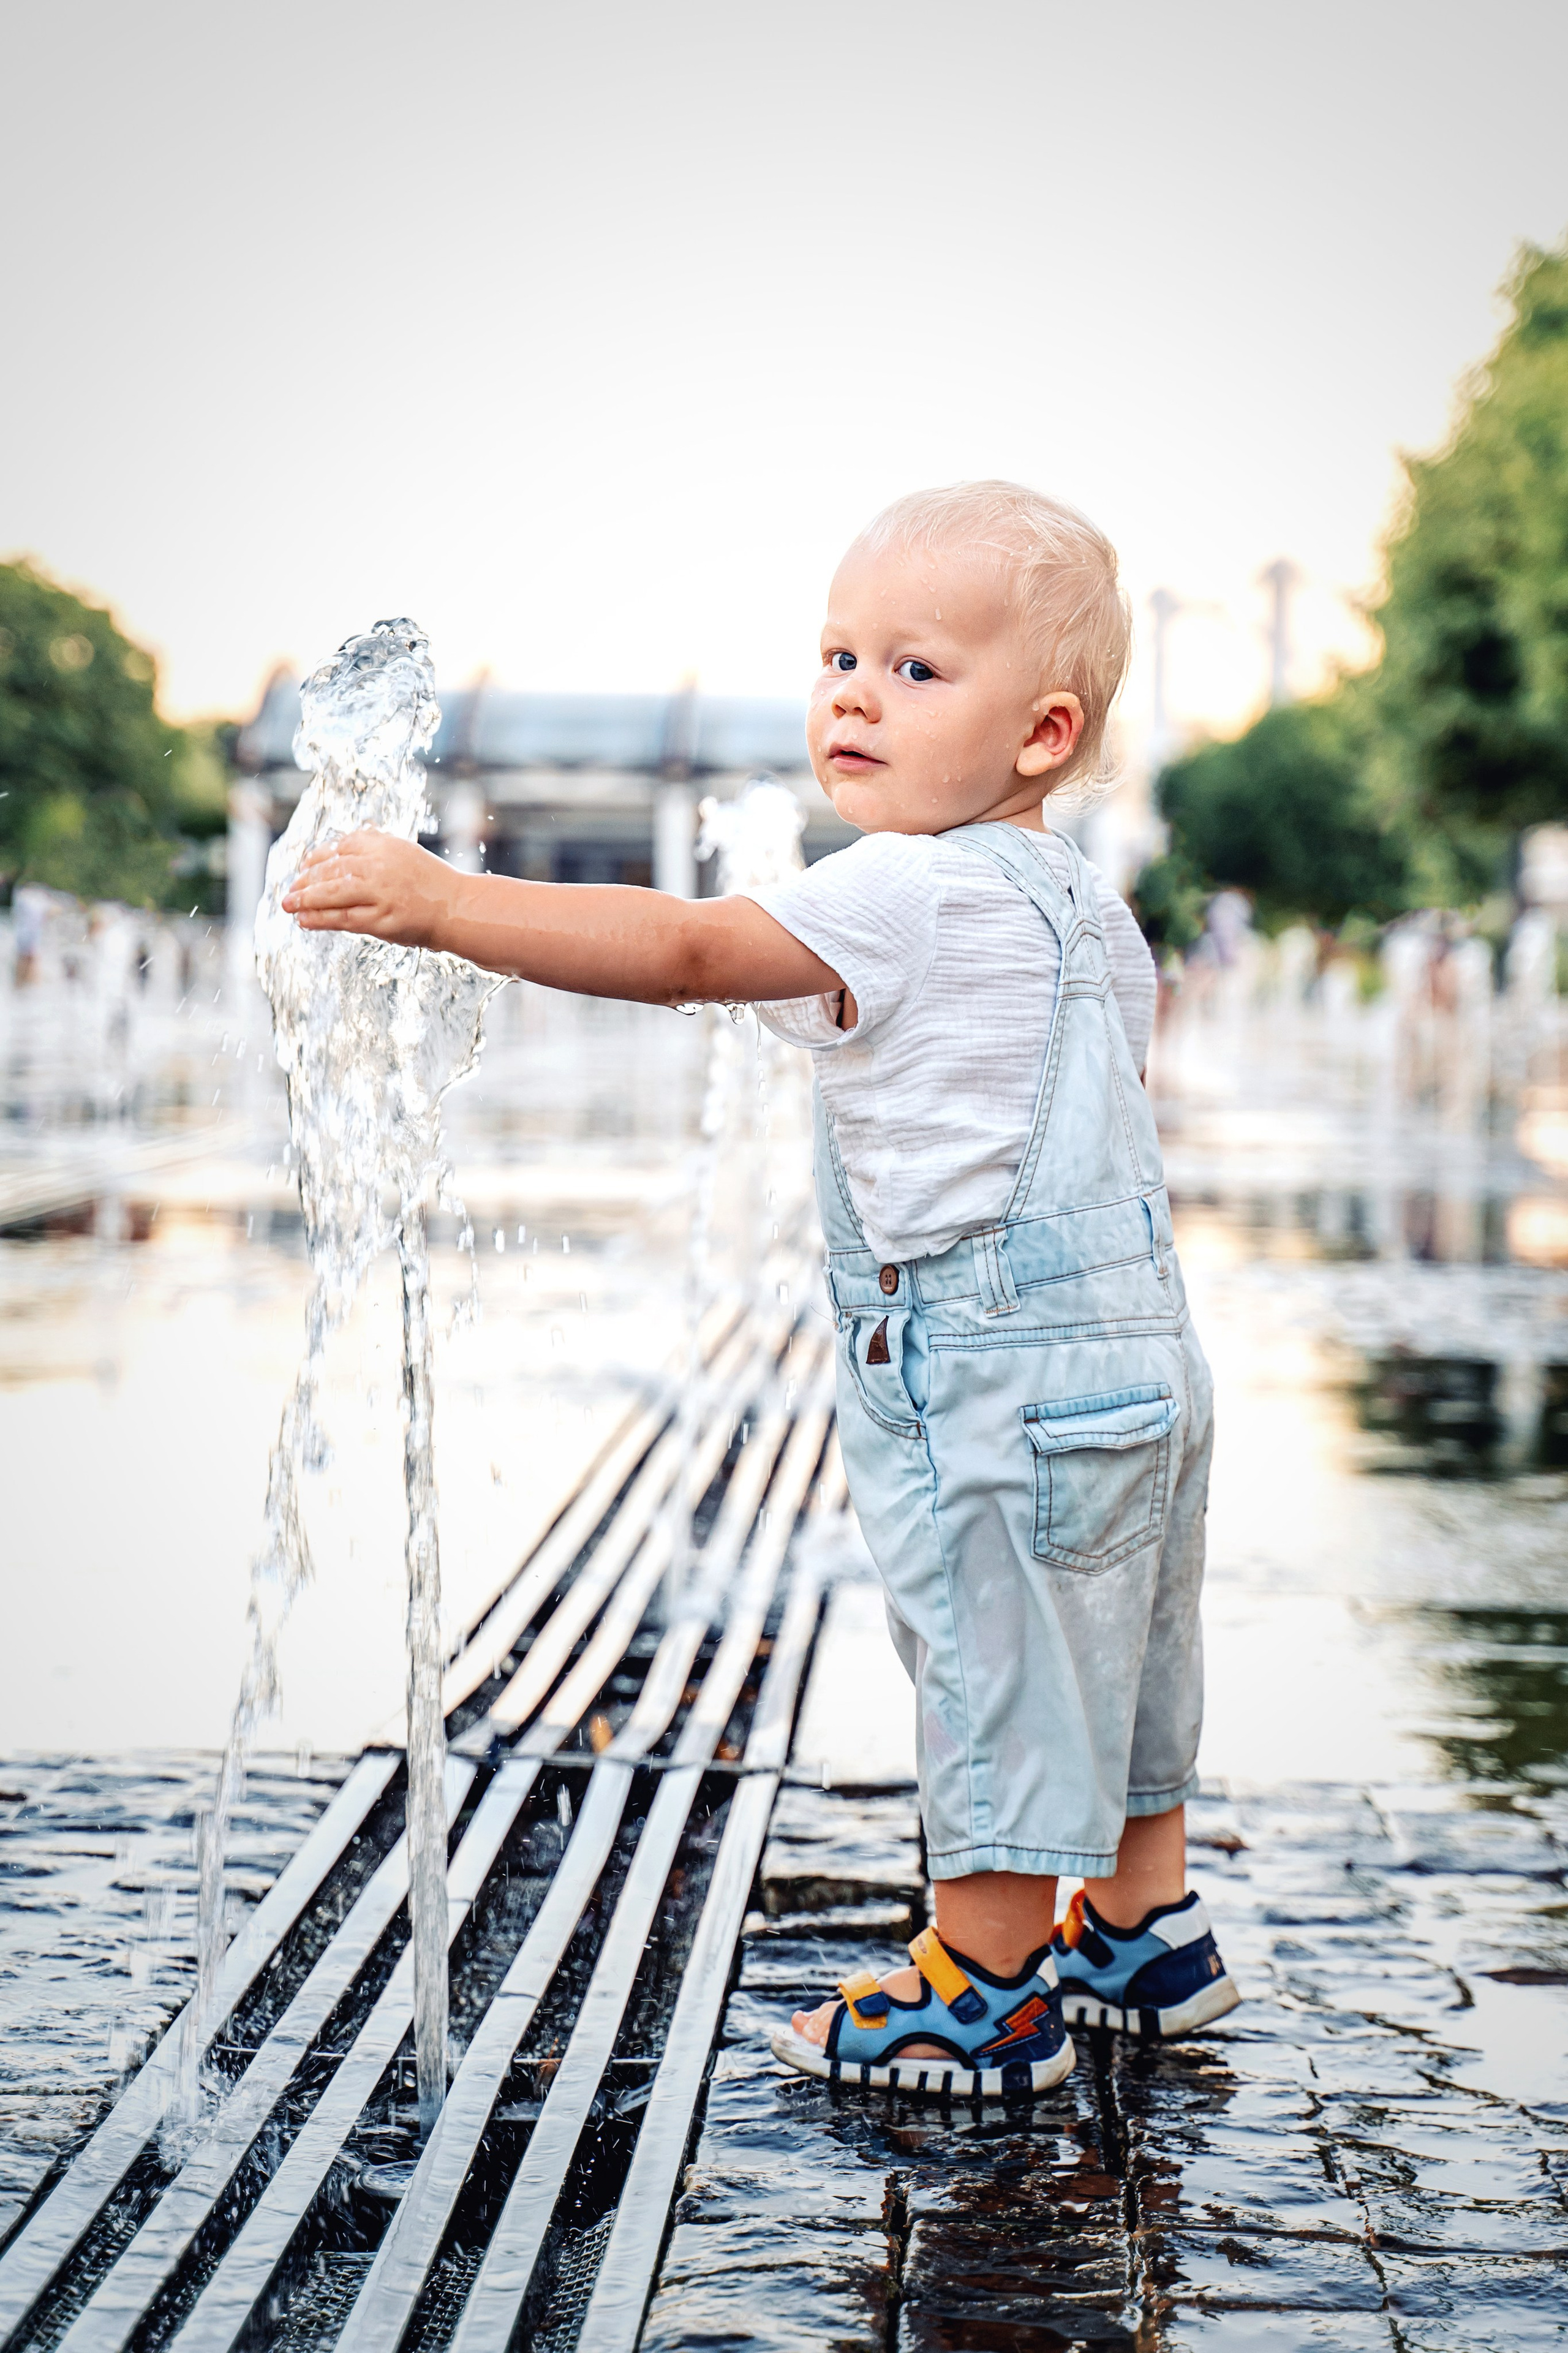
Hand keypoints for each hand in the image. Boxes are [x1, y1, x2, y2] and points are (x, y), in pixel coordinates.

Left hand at [282, 831, 457, 949]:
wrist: (458, 908)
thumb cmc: (433, 885)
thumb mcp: (404, 854)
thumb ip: (376, 849)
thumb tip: (340, 853)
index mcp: (385, 844)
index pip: (341, 846)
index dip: (318, 857)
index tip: (305, 865)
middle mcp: (380, 865)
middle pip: (332, 869)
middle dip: (306, 879)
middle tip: (291, 889)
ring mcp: (380, 893)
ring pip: (332, 893)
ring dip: (306, 899)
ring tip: (289, 904)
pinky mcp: (381, 919)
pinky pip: (343, 918)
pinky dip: (320, 919)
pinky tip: (304, 920)